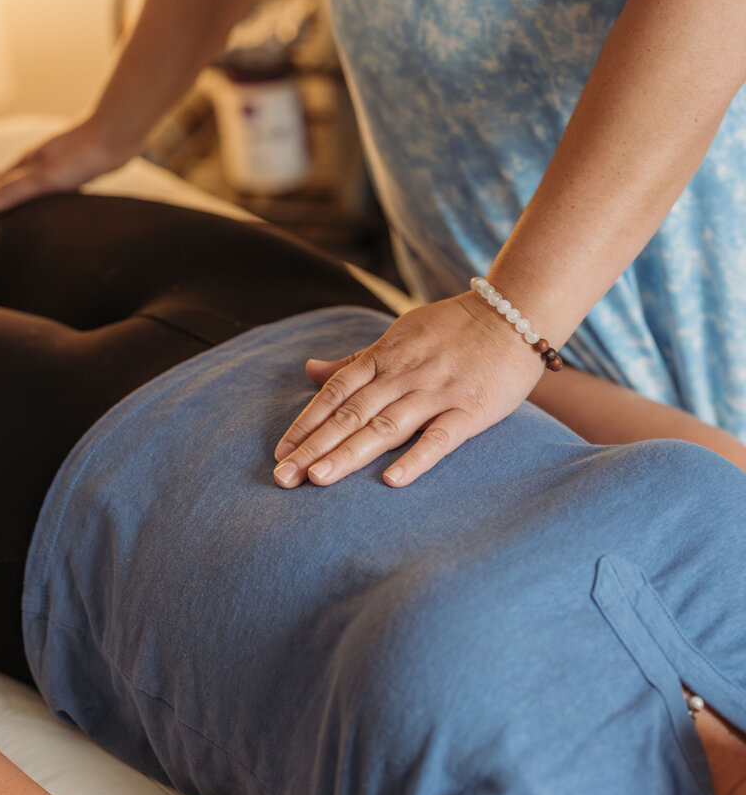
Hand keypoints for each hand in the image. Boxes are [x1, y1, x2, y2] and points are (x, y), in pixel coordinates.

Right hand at [0, 118, 133, 228]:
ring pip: (16, 183)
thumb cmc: (83, 158)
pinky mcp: (69, 169)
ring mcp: (49, 165)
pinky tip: (40, 202)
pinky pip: (39, 185)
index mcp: (21, 168)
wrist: (116, 135)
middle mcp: (30, 164)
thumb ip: (14, 191)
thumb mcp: (46, 179)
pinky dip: (27, 195)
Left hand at [273, 293, 545, 488]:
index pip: (335, 393)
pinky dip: (416, 458)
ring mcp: (436, 392)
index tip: (281, 452)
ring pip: (385, 427)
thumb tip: (309, 370)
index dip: (306, 422)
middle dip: (315, 447)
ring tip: (319, 479)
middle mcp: (404, 375)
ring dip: (350, 453)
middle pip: (351, 414)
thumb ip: (355, 360)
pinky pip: (440, 437)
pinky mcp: (470, 409)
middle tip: (284, 477)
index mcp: (384, 357)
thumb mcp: (397, 335)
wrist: (514, 314)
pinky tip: (391, 481)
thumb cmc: (452, 329)